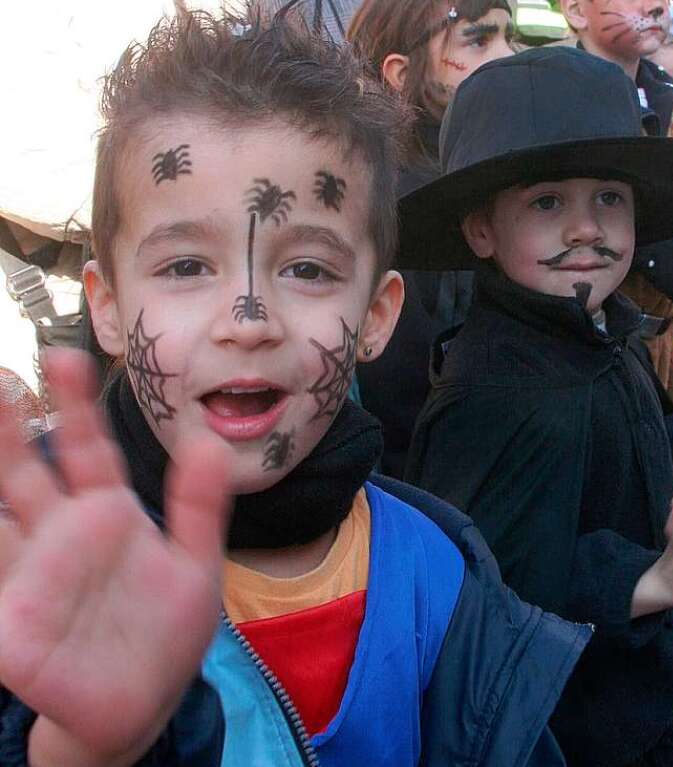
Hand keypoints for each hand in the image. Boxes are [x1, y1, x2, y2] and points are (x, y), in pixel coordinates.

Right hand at [0, 350, 231, 766]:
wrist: (146, 703)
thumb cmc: (165, 632)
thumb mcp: (194, 563)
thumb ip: (200, 506)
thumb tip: (210, 441)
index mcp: (107, 515)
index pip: (88, 450)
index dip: (79, 406)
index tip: (69, 358)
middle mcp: (62, 538)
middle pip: (28, 473)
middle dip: (10, 428)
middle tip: (0, 376)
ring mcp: (34, 578)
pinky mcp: (15, 628)